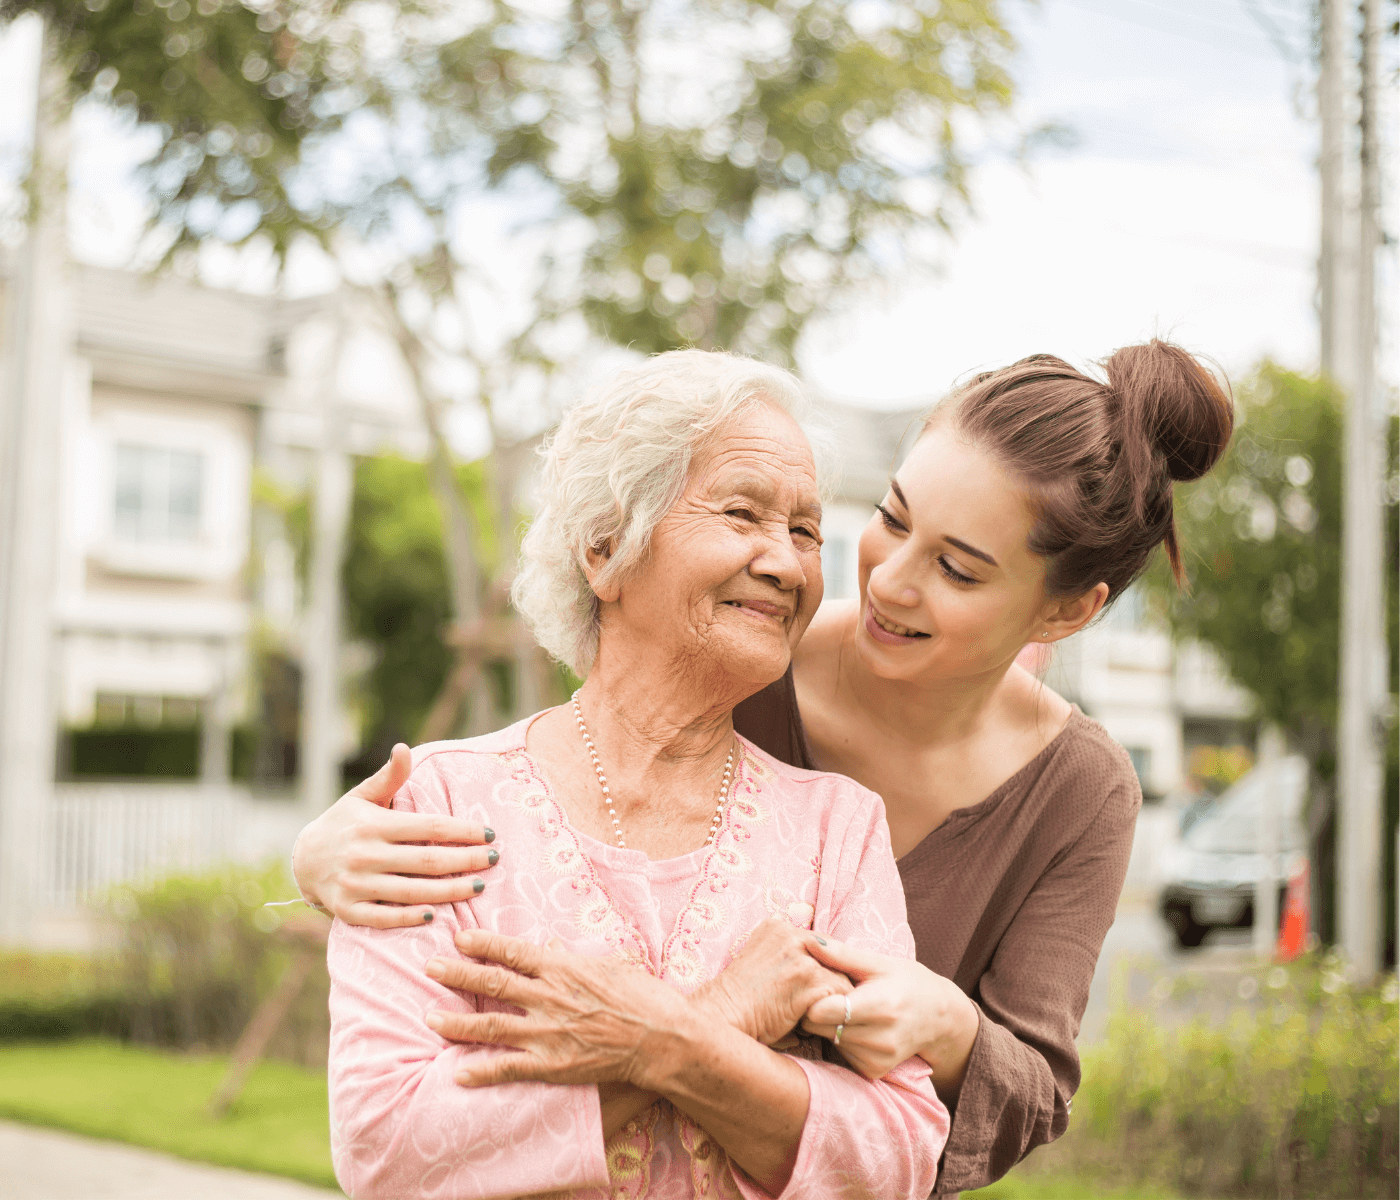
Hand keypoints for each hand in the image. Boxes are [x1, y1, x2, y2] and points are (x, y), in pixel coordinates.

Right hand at [291, 744, 499, 927]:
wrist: (303, 860)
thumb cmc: (345, 823)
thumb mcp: (362, 796)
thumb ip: (389, 776)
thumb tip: (404, 747)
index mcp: (373, 825)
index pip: (428, 827)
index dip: (462, 831)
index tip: (489, 834)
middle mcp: (365, 854)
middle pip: (426, 861)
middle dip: (465, 861)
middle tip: (495, 860)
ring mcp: (355, 884)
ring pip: (412, 891)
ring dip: (449, 891)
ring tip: (479, 886)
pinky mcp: (348, 910)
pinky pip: (383, 917)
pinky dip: (410, 917)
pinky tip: (436, 914)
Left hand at [424, 929, 690, 1092]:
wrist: (662, 1038)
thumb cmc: (642, 995)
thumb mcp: (609, 963)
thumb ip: (573, 957)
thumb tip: (550, 947)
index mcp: (562, 967)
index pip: (512, 951)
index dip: (482, 944)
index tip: (458, 937)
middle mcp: (548, 997)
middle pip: (492, 984)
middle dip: (457, 974)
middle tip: (429, 968)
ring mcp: (547, 1033)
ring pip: (491, 1026)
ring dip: (457, 1022)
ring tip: (430, 1018)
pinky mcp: (553, 1065)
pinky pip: (509, 1068)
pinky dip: (482, 1071)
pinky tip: (458, 1073)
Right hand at [692, 916, 851, 1045]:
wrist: (723, 1016)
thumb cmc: (740, 999)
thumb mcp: (760, 962)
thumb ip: (785, 957)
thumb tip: (815, 969)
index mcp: (776, 927)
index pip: (817, 942)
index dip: (821, 966)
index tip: (816, 986)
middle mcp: (790, 934)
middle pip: (832, 955)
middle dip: (831, 978)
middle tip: (828, 1001)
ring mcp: (801, 956)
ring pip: (839, 974)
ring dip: (834, 996)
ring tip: (825, 1014)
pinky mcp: (811, 980)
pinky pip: (840, 993)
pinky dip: (836, 1010)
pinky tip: (823, 1021)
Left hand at [800, 937, 978, 1094]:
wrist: (940, 1017)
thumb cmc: (908, 982)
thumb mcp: (879, 963)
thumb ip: (842, 955)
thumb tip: (808, 940)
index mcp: (879, 1005)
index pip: (822, 1011)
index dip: (812, 996)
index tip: (816, 984)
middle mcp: (880, 1038)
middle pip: (820, 1027)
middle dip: (816, 1010)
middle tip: (828, 994)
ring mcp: (878, 1058)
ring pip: (829, 1040)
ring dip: (830, 1025)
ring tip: (846, 1009)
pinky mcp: (874, 1071)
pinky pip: (841, 1054)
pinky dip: (842, 1040)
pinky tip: (857, 1027)